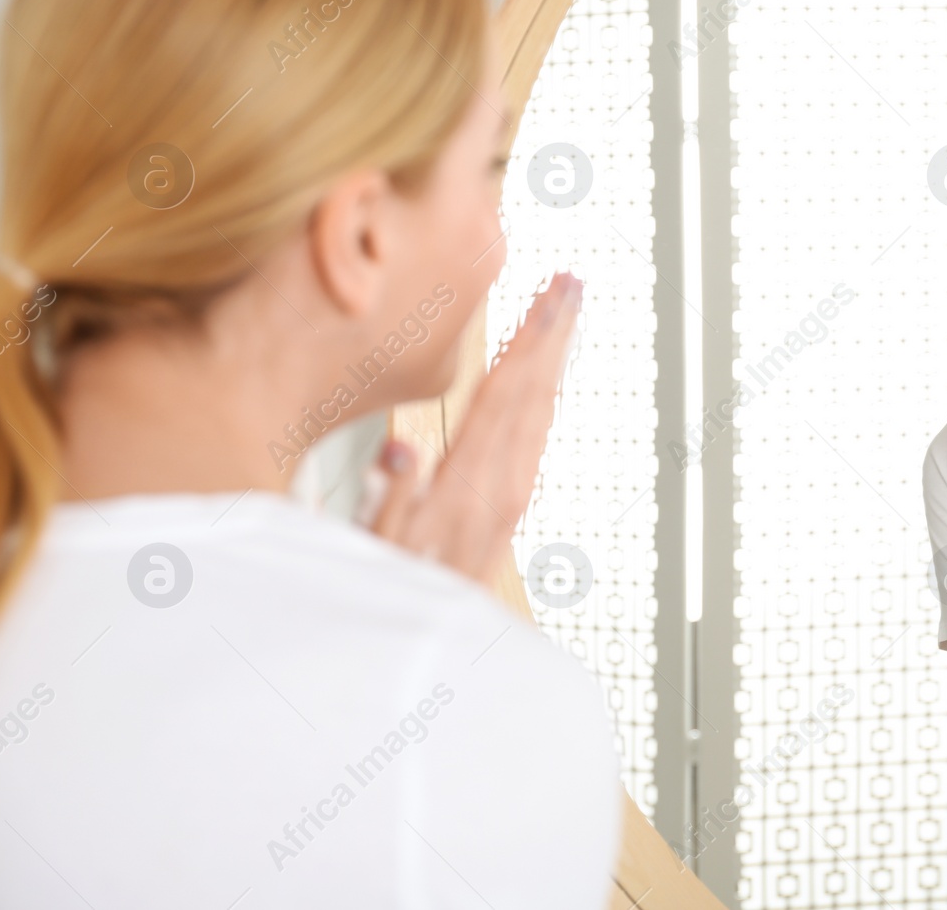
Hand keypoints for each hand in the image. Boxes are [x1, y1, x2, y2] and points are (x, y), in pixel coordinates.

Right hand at [363, 272, 583, 587]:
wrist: (427, 661)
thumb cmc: (390, 601)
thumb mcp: (374, 554)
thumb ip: (388, 502)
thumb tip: (401, 450)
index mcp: (469, 489)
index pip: (506, 395)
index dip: (530, 340)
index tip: (549, 295)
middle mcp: (500, 491)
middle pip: (535, 396)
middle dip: (553, 336)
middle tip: (571, 285)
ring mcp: (510, 502)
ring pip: (541, 415)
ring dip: (552, 362)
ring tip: (562, 320)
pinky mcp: (508, 514)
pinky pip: (534, 442)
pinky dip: (541, 401)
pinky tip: (540, 388)